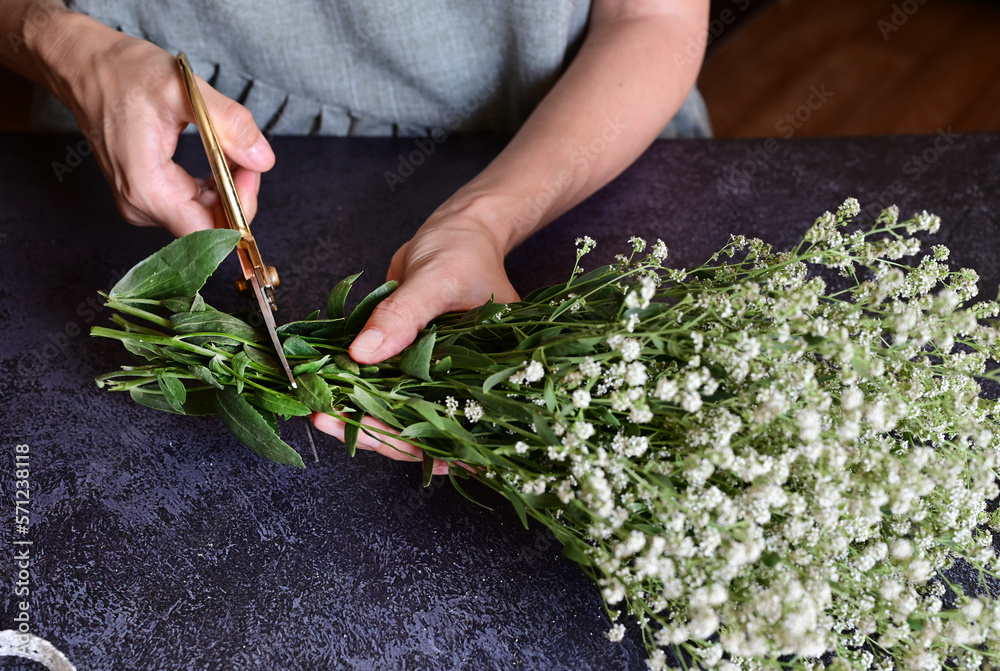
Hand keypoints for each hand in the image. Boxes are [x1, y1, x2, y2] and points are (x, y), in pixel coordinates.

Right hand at [45, 14, 273, 235]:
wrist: (85, 68)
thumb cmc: (124, 74)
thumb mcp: (184, 89)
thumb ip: (228, 124)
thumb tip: (263, 159)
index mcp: (147, 188)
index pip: (209, 231)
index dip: (240, 208)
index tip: (251, 169)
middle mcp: (142, 206)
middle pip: (210, 226)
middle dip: (238, 195)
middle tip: (248, 154)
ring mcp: (143, 203)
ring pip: (205, 216)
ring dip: (229, 188)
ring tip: (233, 149)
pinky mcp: (147, 195)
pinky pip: (193, 204)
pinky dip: (214, 186)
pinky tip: (220, 159)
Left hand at [312, 214, 519, 471]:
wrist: (458, 230)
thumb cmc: (465, 251)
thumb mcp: (436, 279)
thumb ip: (402, 316)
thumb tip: (362, 353)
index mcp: (487, 374)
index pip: (457, 427)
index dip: (423, 444)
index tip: (381, 438)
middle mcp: (462, 382)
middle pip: (422, 429)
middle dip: (376, 432)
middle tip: (330, 419)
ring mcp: (434, 373)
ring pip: (398, 413)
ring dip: (359, 416)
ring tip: (320, 411)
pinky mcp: (408, 360)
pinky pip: (382, 386)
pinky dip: (354, 391)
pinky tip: (326, 392)